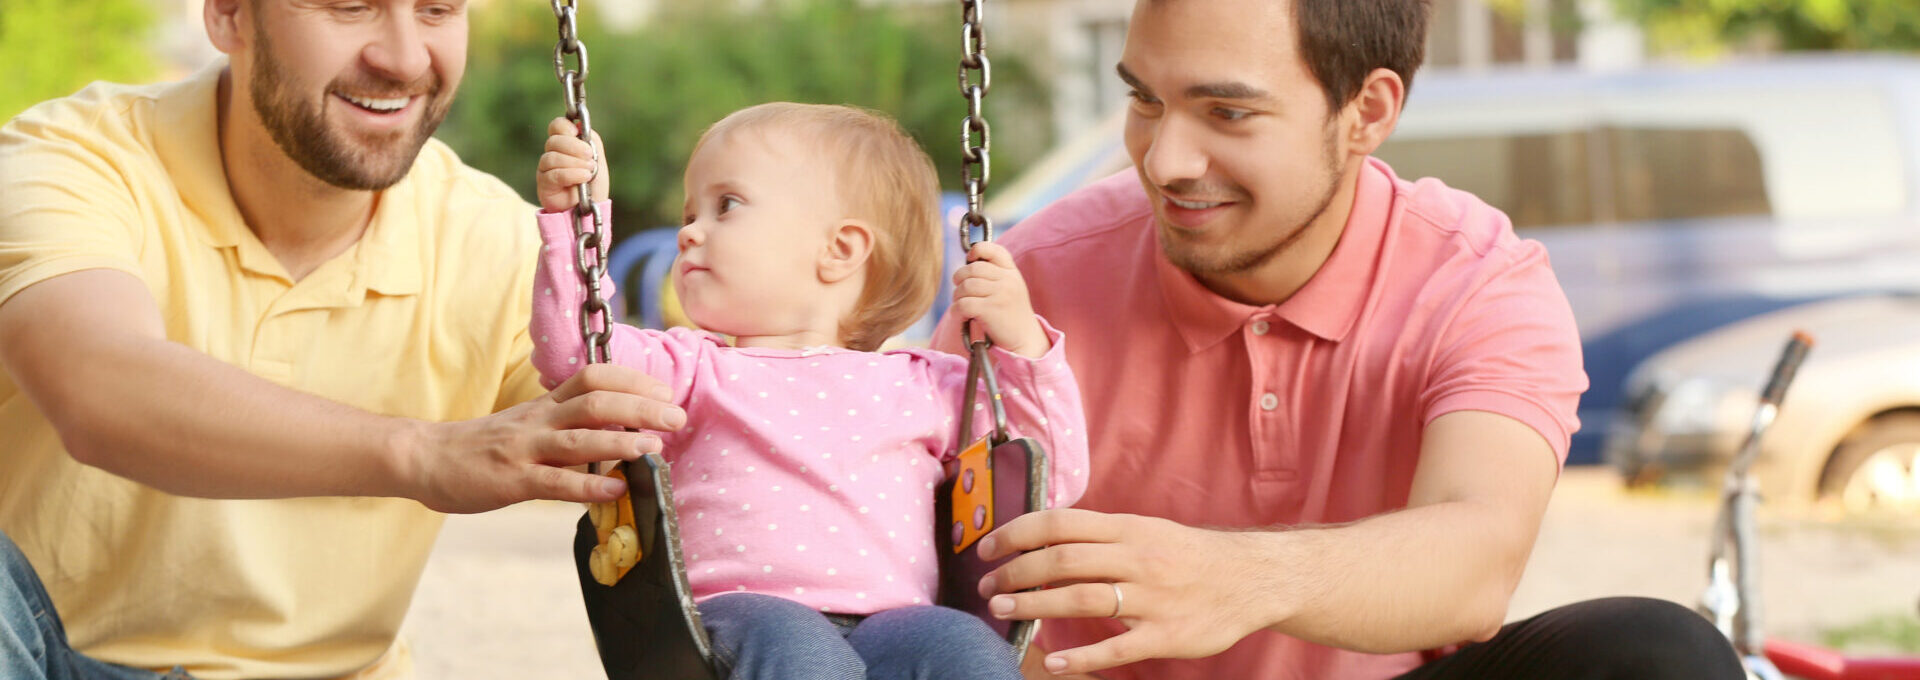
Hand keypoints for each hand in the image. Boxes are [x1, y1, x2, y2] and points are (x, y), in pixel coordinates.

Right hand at [406, 364, 684, 513]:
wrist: (425, 458)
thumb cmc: (482, 445)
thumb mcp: (527, 423)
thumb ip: (566, 424)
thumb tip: (617, 432)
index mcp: (544, 405)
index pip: (593, 377)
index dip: (632, 379)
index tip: (663, 389)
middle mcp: (539, 420)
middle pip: (596, 402)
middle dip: (641, 407)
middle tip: (676, 416)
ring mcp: (525, 450)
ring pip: (579, 440)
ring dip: (621, 442)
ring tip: (655, 447)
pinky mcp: (511, 481)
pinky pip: (555, 483)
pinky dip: (589, 487)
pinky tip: (616, 490)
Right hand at [536, 117, 608, 212]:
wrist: (590, 208)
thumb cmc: (593, 184)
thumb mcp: (597, 158)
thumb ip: (591, 140)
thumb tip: (580, 125)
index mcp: (564, 144)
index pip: (556, 126)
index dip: (565, 127)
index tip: (577, 133)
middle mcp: (552, 154)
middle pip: (554, 141)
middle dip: (574, 147)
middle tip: (590, 156)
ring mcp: (545, 169)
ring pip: (552, 157)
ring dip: (575, 163)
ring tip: (590, 172)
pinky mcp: (543, 184)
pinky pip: (554, 174)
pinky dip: (571, 174)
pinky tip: (584, 177)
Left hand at [950, 242, 1047, 357]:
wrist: (1025, 339)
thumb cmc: (1011, 314)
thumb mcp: (1010, 288)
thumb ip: (994, 275)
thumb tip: (966, 265)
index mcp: (1012, 272)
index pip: (992, 250)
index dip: (976, 250)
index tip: (969, 260)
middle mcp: (1008, 280)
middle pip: (972, 269)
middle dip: (959, 280)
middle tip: (960, 292)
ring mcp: (1000, 294)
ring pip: (965, 286)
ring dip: (957, 297)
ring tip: (962, 306)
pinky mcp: (990, 310)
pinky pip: (962, 304)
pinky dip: (956, 311)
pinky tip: (962, 317)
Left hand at [977, 508, 1274, 675]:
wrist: (1252, 578)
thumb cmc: (1188, 556)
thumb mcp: (1146, 530)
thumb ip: (1099, 536)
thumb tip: (1041, 540)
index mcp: (1128, 528)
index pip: (1060, 522)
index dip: (1016, 533)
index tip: (987, 548)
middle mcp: (1138, 558)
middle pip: (1063, 560)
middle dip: (1016, 572)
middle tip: (986, 587)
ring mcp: (1153, 598)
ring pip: (1082, 599)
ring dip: (1034, 606)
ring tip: (1003, 610)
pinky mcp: (1166, 635)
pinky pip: (1116, 648)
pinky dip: (1080, 657)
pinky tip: (1052, 662)